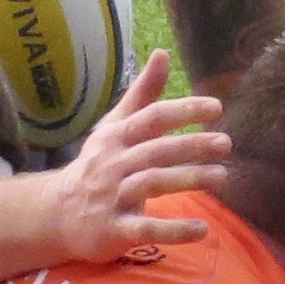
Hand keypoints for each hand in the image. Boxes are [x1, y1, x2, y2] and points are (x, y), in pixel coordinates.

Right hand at [30, 53, 230, 260]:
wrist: (58, 213)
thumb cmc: (98, 165)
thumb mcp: (116, 127)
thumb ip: (143, 95)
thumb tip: (164, 53)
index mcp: (117, 137)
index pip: (151, 118)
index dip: (183, 110)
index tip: (216, 108)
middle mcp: (113, 164)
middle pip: (156, 151)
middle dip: (192, 145)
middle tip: (226, 143)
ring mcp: (112, 197)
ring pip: (152, 184)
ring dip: (188, 179)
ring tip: (222, 176)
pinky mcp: (115, 230)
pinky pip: (146, 228)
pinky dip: (174, 230)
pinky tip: (202, 230)